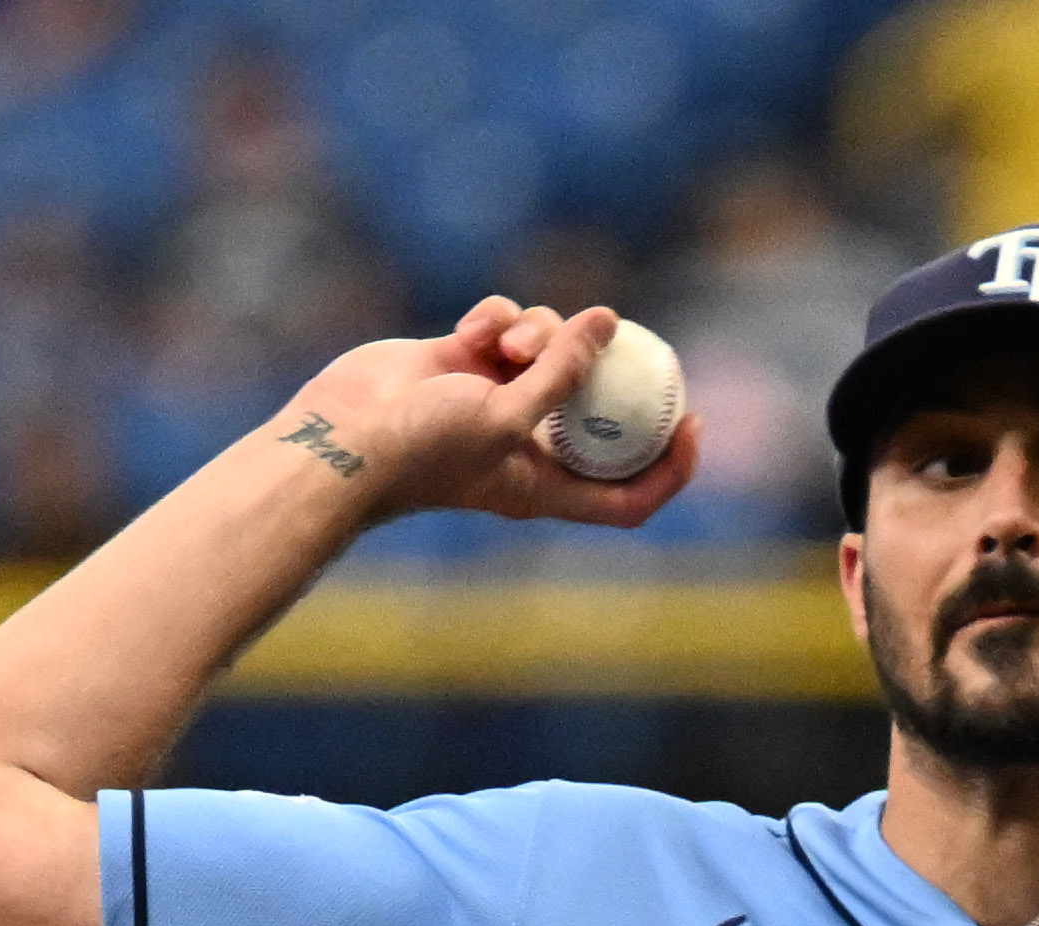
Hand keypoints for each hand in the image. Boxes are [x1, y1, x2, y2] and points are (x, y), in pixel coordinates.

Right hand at [276, 298, 699, 529]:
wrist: (344, 432)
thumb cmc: (423, 447)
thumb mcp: (504, 413)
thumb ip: (562, 371)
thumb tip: (609, 321)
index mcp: (546, 487)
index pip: (628, 495)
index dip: (670, 466)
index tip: (693, 421)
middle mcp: (527, 446)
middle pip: (596, 408)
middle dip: (602, 368)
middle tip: (615, 332)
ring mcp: (496, 400)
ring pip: (550, 348)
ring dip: (541, 331)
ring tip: (510, 340)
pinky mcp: (464, 360)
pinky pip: (504, 324)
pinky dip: (497, 317)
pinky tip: (471, 330)